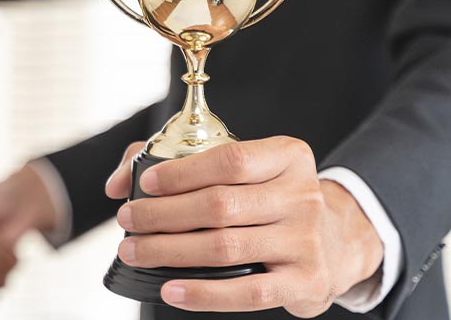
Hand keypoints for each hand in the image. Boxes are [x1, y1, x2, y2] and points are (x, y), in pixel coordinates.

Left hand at [106, 137, 383, 316]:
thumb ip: (175, 163)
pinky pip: (247, 292)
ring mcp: (306, 240)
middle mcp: (303, 195)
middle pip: (220, 205)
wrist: (332, 241)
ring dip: (170, 251)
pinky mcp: (306, 281)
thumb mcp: (242, 170)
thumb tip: (118, 182)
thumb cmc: (268, 200)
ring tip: (135, 250)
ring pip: (225, 248)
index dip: (182, 172)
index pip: (230, 160)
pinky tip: (171, 289)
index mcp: (287, 157)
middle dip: (163, 215)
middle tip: (128, 220)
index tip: (145, 184)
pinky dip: (203, 294)